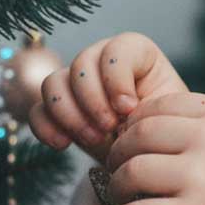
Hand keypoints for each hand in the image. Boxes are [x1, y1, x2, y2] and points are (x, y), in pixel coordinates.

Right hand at [28, 32, 188, 165]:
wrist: (149, 155)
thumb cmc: (164, 129)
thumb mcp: (167, 115)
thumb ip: (150, 105)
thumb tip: (124, 110)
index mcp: (137, 54)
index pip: (117, 49)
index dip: (117, 78)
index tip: (129, 108)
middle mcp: (102, 61)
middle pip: (81, 64)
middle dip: (93, 100)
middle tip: (109, 128)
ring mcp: (76, 83)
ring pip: (53, 83)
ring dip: (70, 114)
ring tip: (94, 139)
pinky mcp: (58, 109)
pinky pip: (37, 110)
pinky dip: (46, 127)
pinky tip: (63, 144)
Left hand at [103, 91, 204, 204]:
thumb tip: (146, 133)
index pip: (159, 106)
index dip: (136, 125)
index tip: (133, 142)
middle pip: (137, 136)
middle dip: (119, 155)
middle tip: (118, 172)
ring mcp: (199, 178)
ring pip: (130, 173)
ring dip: (118, 189)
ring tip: (125, 200)